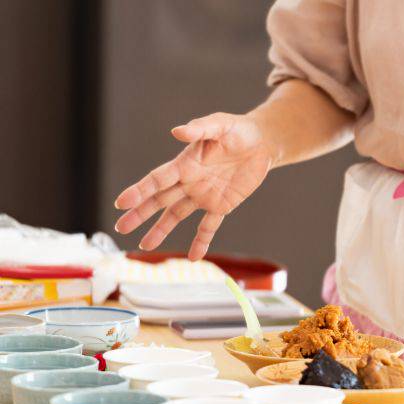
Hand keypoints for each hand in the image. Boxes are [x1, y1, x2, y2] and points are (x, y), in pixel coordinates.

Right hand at [114, 113, 273, 259]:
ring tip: (144, 245)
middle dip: (140, 214)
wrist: (262, 143)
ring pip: (177, 215)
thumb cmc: (238, 130)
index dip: (139, 191)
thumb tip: (177, 131)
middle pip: (160, 200)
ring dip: (161, 230)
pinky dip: (201, 241)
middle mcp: (190, 181)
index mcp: (185, 163)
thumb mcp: (220, 125)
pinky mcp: (222, 205)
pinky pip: (209, 226)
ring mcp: (204, 195)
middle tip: (120, 228)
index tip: (121, 203)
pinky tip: (194, 256)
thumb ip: (199, 129)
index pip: (158, 180)